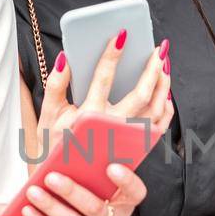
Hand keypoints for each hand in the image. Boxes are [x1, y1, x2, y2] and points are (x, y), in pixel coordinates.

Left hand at [19, 163, 147, 215]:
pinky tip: (28, 211)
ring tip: (32, 192)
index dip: (127, 180)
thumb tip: (67, 141)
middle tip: (51, 176)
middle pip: (96, 208)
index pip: (136, 193)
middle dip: (72, 191)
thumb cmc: (81, 213)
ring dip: (51, 206)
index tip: (111, 166)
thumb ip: (87, 174)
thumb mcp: (90, 195)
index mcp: (124, 206)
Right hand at [35, 31, 173, 146]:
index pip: (103, 79)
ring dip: (162, 85)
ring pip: (154, 110)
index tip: (121, 36)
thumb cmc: (55, 144)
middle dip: (152, 69)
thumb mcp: (49, 113)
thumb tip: (65, 58)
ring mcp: (127, 140)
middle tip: (159, 49)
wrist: (65, 179)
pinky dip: (165, 107)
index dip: (112, 55)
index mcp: (88, 117)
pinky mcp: (136, 148)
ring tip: (163, 64)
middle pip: (140, 95)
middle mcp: (111, 129)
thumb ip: (56, 83)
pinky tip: (164, 91)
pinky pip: (158, 126)